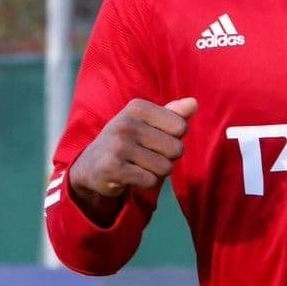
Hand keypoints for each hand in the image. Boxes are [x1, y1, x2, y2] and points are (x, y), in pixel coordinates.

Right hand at [69, 97, 197, 222]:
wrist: (92, 164)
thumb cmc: (128, 140)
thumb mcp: (148, 122)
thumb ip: (173, 113)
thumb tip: (194, 103)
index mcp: (138, 107)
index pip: (181, 127)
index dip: (173, 139)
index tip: (153, 140)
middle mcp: (126, 123)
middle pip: (176, 149)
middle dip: (167, 158)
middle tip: (146, 155)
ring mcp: (118, 145)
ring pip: (165, 167)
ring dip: (156, 172)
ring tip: (138, 165)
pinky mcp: (112, 168)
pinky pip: (150, 181)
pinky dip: (145, 182)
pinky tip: (130, 176)